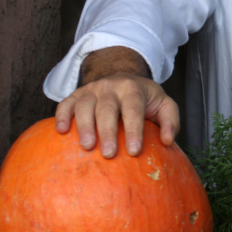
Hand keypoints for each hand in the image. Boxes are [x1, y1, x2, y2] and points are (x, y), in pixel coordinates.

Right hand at [53, 47, 178, 157]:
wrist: (123, 78)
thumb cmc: (144, 98)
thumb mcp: (164, 104)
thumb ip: (170, 121)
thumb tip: (167, 141)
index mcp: (133, 89)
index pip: (133, 109)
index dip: (134, 130)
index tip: (134, 151)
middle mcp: (111, 86)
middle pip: (107, 108)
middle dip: (108, 131)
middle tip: (109, 154)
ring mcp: (92, 89)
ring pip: (85, 105)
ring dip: (84, 126)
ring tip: (87, 147)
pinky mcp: (77, 94)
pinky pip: (66, 103)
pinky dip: (61, 116)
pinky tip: (61, 131)